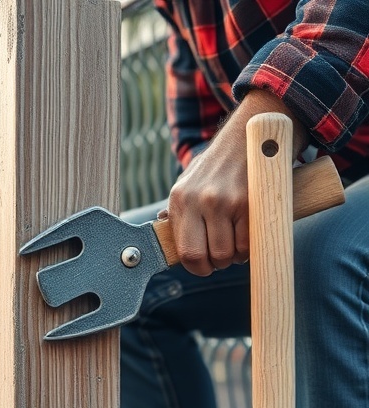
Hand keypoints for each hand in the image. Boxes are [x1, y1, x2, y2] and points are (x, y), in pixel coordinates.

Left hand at [159, 90, 307, 276]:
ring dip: (234, 256)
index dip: (197, 267)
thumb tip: (161, 227)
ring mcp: (224, 202)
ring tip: (236, 241)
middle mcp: (199, 201)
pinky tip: (248, 234)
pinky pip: (248, 243)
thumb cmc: (217, 167)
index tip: (205, 265)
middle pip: (204, 258)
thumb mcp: (188, 183)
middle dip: (215, 265)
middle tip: (222, 256)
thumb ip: (177, 210)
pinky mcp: (248, 203)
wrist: (246, 137)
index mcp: (180, 200)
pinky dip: (249, 247)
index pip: (184, 253)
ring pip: (227, 254)